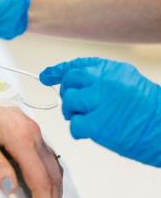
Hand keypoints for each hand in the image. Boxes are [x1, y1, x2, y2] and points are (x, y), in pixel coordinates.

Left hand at [0, 78, 62, 197]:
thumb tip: (10, 188)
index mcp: (20, 135)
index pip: (40, 180)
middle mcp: (33, 133)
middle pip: (52, 177)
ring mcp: (34, 130)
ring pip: (54, 168)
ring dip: (54, 193)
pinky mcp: (31, 130)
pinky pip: (49, 158)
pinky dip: (51, 178)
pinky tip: (47, 188)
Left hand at [40, 57, 160, 166]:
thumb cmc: (150, 111)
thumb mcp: (129, 83)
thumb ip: (102, 80)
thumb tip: (76, 84)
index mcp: (113, 70)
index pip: (78, 65)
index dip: (58, 71)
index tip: (46, 76)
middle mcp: (104, 81)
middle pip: (69, 82)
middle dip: (68, 95)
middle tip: (76, 107)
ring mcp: (100, 102)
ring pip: (69, 103)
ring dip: (74, 114)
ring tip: (91, 120)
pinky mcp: (97, 124)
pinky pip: (74, 125)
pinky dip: (79, 131)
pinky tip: (92, 132)